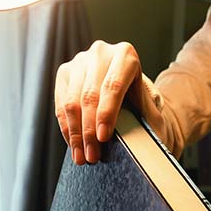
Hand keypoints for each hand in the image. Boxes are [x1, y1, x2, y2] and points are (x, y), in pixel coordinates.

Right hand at [54, 40, 141, 164]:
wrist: (129, 97)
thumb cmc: (142, 108)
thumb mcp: (149, 113)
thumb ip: (146, 123)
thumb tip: (138, 148)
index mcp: (126, 55)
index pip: (113, 85)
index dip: (107, 113)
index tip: (103, 138)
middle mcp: (101, 53)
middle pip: (89, 95)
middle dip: (89, 130)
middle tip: (92, 156)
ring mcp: (79, 61)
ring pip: (71, 102)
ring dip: (75, 134)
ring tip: (81, 157)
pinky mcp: (64, 74)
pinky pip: (61, 106)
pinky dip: (67, 129)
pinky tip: (74, 146)